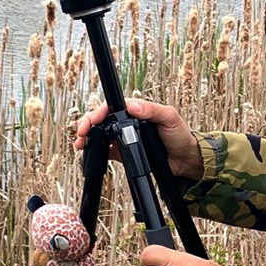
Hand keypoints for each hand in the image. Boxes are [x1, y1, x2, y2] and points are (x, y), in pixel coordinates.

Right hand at [73, 99, 203, 180]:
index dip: (98, 112)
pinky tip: (89, 152)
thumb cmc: (179, 135)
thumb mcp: (169, 117)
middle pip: (101, 119)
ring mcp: (123, 136)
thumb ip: (152, 110)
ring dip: (87, 137)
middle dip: (87, 124)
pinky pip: (104, 150)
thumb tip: (133, 105)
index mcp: (137, 110)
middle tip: (80, 133)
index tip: (91, 121)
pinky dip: (94, 150)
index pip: (112, 107)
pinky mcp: (122, 151)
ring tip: (80, 143)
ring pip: (99, 133)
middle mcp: (127, 121)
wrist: (184, 160)